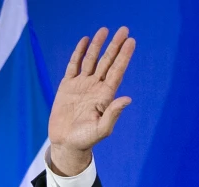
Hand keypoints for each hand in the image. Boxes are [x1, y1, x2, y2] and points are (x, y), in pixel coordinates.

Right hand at [49, 27, 135, 175]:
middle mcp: (96, 87)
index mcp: (105, 96)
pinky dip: (79, 53)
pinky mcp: (67, 86)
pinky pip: (74, 65)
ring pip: (92, 60)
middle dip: (115, 46)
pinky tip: (85, 41)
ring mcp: (82, 85)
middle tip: (124, 30)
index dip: (124, 56)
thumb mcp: (102, 129)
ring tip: (104, 30)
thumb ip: (113, 113)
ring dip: (98, 45)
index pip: (117, 71)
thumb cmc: (86, 140)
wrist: (67, 143)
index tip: (131, 42)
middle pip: (107, 61)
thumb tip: (128, 98)